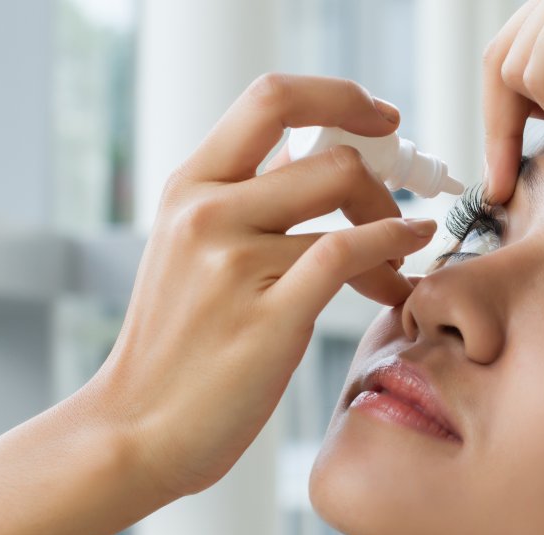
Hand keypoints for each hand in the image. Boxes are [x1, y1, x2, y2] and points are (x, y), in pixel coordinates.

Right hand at [87, 74, 436, 497]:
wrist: (137, 429)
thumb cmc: (177, 344)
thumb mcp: (192, 250)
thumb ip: (250, 198)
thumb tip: (315, 154)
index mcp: (189, 187)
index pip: (273, 98)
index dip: (339, 96)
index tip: (381, 118)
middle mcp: (206, 212)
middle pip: (330, 155)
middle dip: (381, 180)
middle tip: (397, 210)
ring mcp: (234, 263)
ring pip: (348, 208)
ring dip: (393, 230)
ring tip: (398, 266)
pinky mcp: (269, 315)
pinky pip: (350, 254)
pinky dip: (394, 248)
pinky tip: (405, 265)